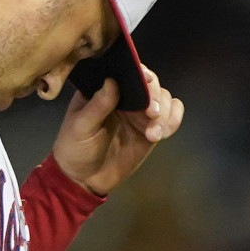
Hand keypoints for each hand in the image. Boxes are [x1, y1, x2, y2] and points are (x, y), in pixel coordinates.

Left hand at [51, 67, 184, 195]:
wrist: (84, 179)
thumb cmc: (75, 148)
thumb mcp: (81, 127)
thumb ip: (97, 105)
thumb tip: (112, 81)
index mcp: (104, 89)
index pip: (127, 72)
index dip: (139, 72)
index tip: (146, 80)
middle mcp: (126, 96)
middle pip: (151, 83)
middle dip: (155, 96)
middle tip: (152, 113)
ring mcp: (140, 113)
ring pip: (164, 99)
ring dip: (165, 113)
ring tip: (153, 134)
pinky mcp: (151, 129)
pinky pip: (171, 117)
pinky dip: (174, 120)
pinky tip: (163, 133)